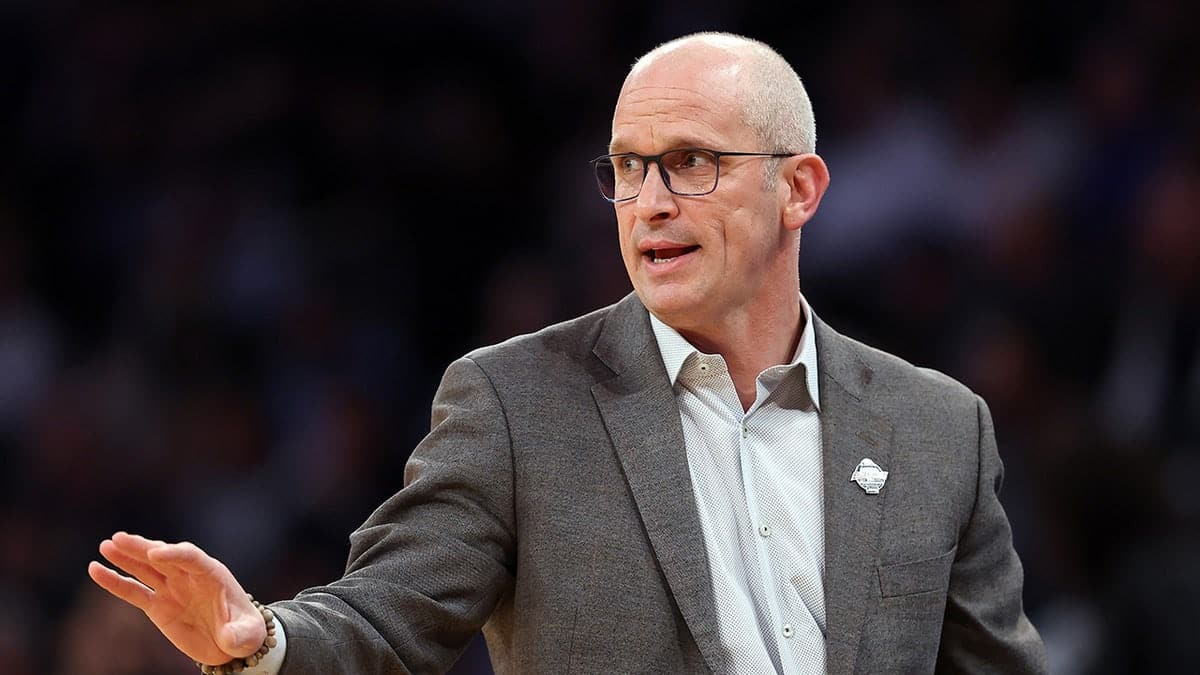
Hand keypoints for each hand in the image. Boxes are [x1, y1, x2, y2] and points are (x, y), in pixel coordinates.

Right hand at [87, 532, 266, 665]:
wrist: (232, 644)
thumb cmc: (245, 634)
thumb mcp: (248, 635)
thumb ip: (240, 634)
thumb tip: (229, 637)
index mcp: (213, 575)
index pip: (192, 558)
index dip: (175, 554)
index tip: (155, 553)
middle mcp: (189, 577)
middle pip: (164, 557)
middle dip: (144, 547)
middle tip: (120, 538)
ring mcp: (172, 589)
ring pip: (146, 569)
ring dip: (126, 557)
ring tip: (106, 545)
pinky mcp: (158, 606)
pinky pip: (133, 591)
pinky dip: (115, 581)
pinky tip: (96, 569)